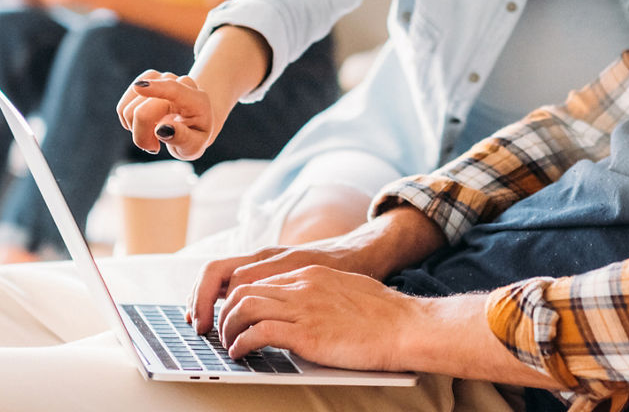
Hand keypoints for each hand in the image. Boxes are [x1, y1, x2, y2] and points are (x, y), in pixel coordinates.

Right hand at [117, 72, 220, 159]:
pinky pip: (123, 106)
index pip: (174, 89)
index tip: (139, 87)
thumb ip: (182, 138)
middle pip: (143, 111)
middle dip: (142, 135)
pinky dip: (129, 121)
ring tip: (153, 135)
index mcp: (196, 100)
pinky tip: (145, 125)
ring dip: (136, 129)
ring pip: (129, 109)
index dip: (156, 89)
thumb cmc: (194, 136)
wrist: (195, 121)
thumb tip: (163, 128)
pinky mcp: (146, 80)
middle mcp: (179, 83)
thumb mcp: (194, 146)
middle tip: (154, 147)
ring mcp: (162, 78)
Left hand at [219, 265, 422, 368]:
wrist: (404, 326)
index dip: (241, 298)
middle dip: (227, 312)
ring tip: (229, 344)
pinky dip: (242, 344)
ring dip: (229, 328)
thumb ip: (321, 294)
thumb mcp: (346, 289)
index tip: (236, 315)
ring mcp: (304, 308)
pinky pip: (259, 333)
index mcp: (311, 274)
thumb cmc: (383, 314)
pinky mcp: (306, 334)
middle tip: (224, 332)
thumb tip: (307, 310)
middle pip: (245, 289)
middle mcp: (302, 286)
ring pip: (244, 307)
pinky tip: (242, 354)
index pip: (260, 279)